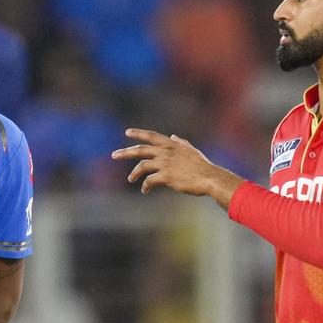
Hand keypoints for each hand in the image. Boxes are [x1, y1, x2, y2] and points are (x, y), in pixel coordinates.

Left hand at [111, 129, 243, 206]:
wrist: (208, 178)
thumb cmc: (201, 166)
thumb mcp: (191, 150)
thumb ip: (181, 142)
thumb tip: (174, 136)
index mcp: (171, 144)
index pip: (151, 136)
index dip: (138, 134)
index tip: (127, 132)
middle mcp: (165, 152)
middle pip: (140, 150)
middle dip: (125, 152)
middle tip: (114, 155)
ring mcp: (164, 164)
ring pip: (141, 166)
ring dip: (134, 173)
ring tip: (131, 179)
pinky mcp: (165, 177)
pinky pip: (149, 181)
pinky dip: (145, 186)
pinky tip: (145, 190)